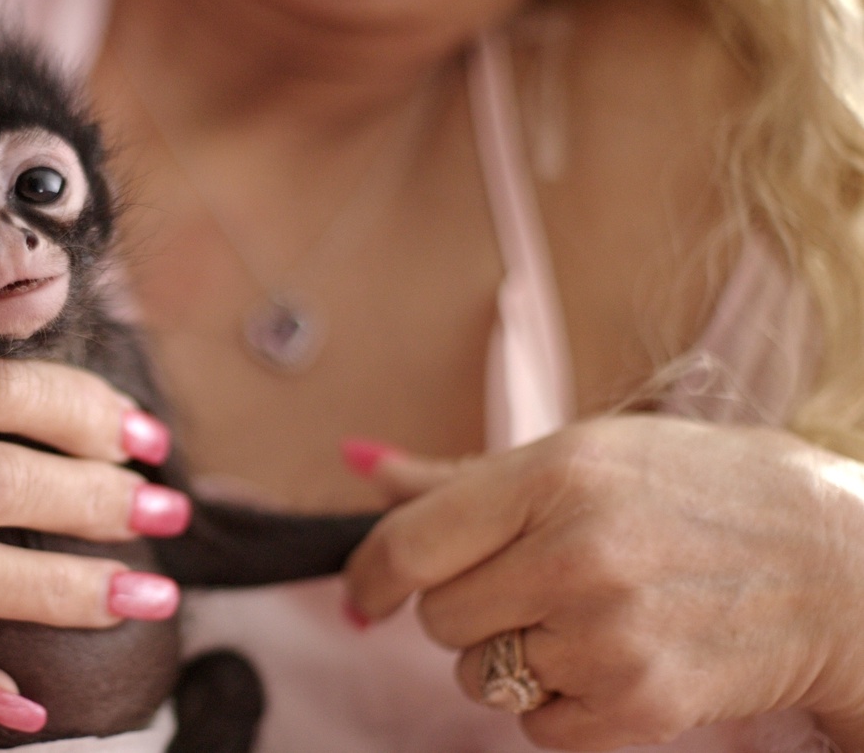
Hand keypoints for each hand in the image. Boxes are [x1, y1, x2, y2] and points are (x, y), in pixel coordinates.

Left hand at [343, 415, 863, 749]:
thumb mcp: (587, 453)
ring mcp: (610, 634)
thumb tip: (361, 465)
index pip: (410, 543)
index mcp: (555, 474)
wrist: (842, 566)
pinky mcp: (642, 704)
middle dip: (469, 610)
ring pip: (482, 678)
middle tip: (532, 586)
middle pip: (440, 620)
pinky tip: (616, 662)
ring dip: (514, 659)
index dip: (371, 575)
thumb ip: (464, 476)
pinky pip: (537, 730)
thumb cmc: (703, 495)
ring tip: (586, 620)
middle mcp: (575, 552)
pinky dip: (561, 708)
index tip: (366, 593)